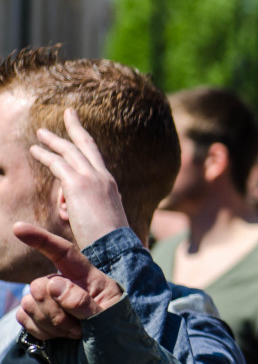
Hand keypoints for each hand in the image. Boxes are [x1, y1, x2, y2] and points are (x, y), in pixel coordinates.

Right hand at [13, 223, 122, 339]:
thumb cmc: (118, 341)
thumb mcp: (110, 321)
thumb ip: (83, 302)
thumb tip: (53, 283)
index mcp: (91, 280)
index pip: (64, 254)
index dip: (41, 240)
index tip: (18, 228)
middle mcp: (69, 286)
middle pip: (40, 284)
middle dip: (55, 312)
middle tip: (80, 329)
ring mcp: (53, 303)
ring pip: (29, 302)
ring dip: (49, 324)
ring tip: (75, 335)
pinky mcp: (40, 320)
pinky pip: (23, 316)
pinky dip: (39, 330)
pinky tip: (59, 338)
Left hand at [30, 108, 129, 247]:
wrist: (115, 250)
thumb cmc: (107, 243)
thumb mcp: (98, 221)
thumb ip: (82, 208)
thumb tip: (65, 206)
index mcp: (110, 186)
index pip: (96, 159)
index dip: (87, 145)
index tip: (80, 133)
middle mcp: (104, 178)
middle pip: (87, 146)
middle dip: (76, 128)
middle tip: (69, 114)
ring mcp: (93, 180)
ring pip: (69, 152)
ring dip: (53, 141)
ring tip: (40, 134)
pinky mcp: (78, 186)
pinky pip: (58, 164)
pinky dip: (45, 155)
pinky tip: (34, 150)